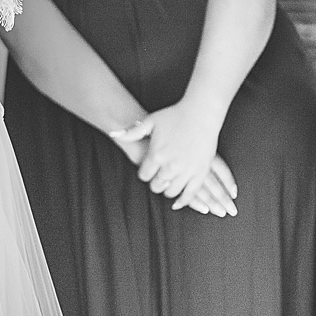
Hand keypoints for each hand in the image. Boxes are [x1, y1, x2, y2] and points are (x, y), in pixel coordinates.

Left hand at [108, 126, 233, 214]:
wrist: (201, 113)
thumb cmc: (175, 115)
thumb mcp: (151, 121)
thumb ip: (132, 131)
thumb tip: (114, 134)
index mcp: (156, 155)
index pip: (144, 176)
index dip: (145, 174)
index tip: (148, 170)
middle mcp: (171, 165)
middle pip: (157, 186)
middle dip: (155, 183)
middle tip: (157, 177)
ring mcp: (187, 170)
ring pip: (172, 192)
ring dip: (167, 190)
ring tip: (168, 183)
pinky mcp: (201, 173)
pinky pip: (191, 194)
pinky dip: (184, 201)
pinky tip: (178, 202)